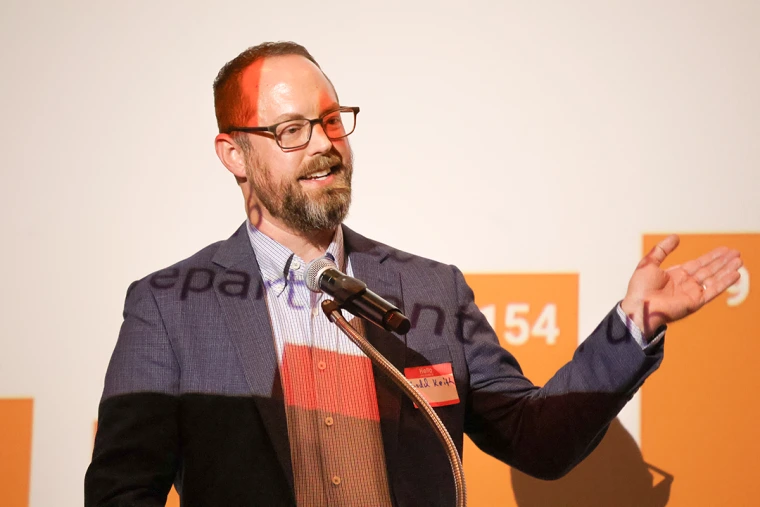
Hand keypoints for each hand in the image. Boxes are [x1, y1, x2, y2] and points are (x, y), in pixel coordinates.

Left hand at [620, 235, 741, 338]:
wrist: (639, 306)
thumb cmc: (640, 288)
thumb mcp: (649, 263)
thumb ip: (662, 249)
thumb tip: (675, 237)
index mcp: (675, 275)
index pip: (698, 264)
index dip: (711, 256)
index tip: (724, 249)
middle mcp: (685, 284)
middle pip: (708, 270)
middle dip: (722, 261)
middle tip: (736, 252)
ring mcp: (691, 293)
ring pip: (713, 278)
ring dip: (726, 269)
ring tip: (739, 261)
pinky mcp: (695, 302)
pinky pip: (712, 291)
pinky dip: (724, 283)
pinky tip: (735, 275)